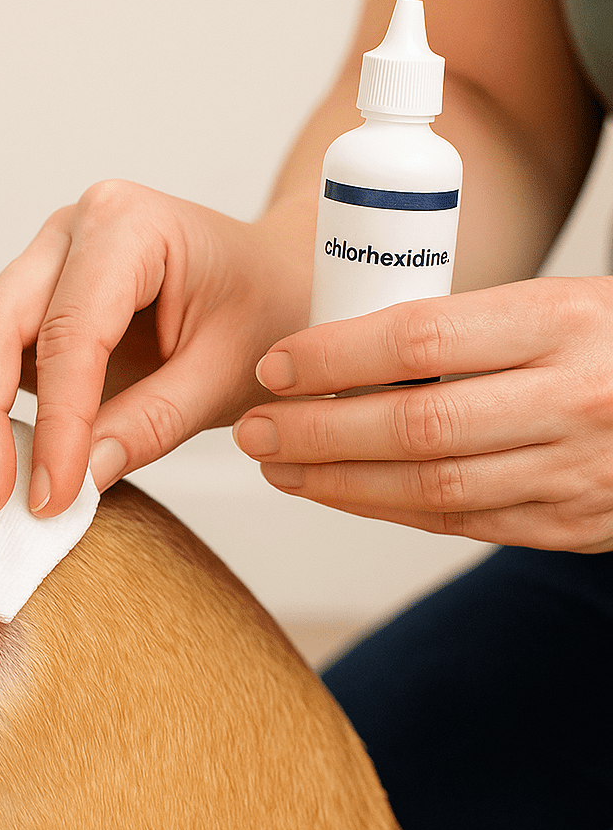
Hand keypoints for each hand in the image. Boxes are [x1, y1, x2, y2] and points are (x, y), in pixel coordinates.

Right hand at [0, 179, 309, 515]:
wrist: (272, 280)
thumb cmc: (262, 311)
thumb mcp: (227, 375)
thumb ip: (153, 423)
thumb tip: (76, 480)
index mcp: (130, 226)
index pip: (71, 333)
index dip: (55, 422)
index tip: (49, 496)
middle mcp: (72, 232)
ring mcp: (44, 261)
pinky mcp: (32, 300)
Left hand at [233, 276, 612, 552]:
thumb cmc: (604, 344)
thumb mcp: (555, 307)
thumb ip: (467, 330)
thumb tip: (343, 353)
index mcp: (565, 320)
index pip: (422, 337)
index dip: (335, 356)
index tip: (277, 365)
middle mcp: (573, 399)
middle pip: (415, 424)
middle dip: (317, 431)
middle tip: (253, 428)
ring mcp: (574, 471)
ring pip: (429, 485)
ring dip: (337, 481)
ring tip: (278, 465)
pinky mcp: (569, 523)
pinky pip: (457, 520)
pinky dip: (384, 507)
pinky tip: (335, 492)